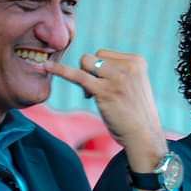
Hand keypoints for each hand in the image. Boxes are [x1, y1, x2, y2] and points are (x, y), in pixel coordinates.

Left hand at [45, 50, 167, 173]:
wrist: (143, 136)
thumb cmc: (136, 114)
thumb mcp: (133, 86)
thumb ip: (117, 72)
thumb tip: (88, 64)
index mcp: (137, 61)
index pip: (106, 54)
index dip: (100, 70)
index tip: (108, 87)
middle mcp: (129, 67)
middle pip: (95, 56)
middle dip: (91, 72)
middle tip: (97, 93)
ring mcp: (117, 78)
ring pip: (86, 62)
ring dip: (84, 77)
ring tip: (92, 95)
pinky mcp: (104, 91)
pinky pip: (77, 75)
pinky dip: (60, 70)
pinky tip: (46, 67)